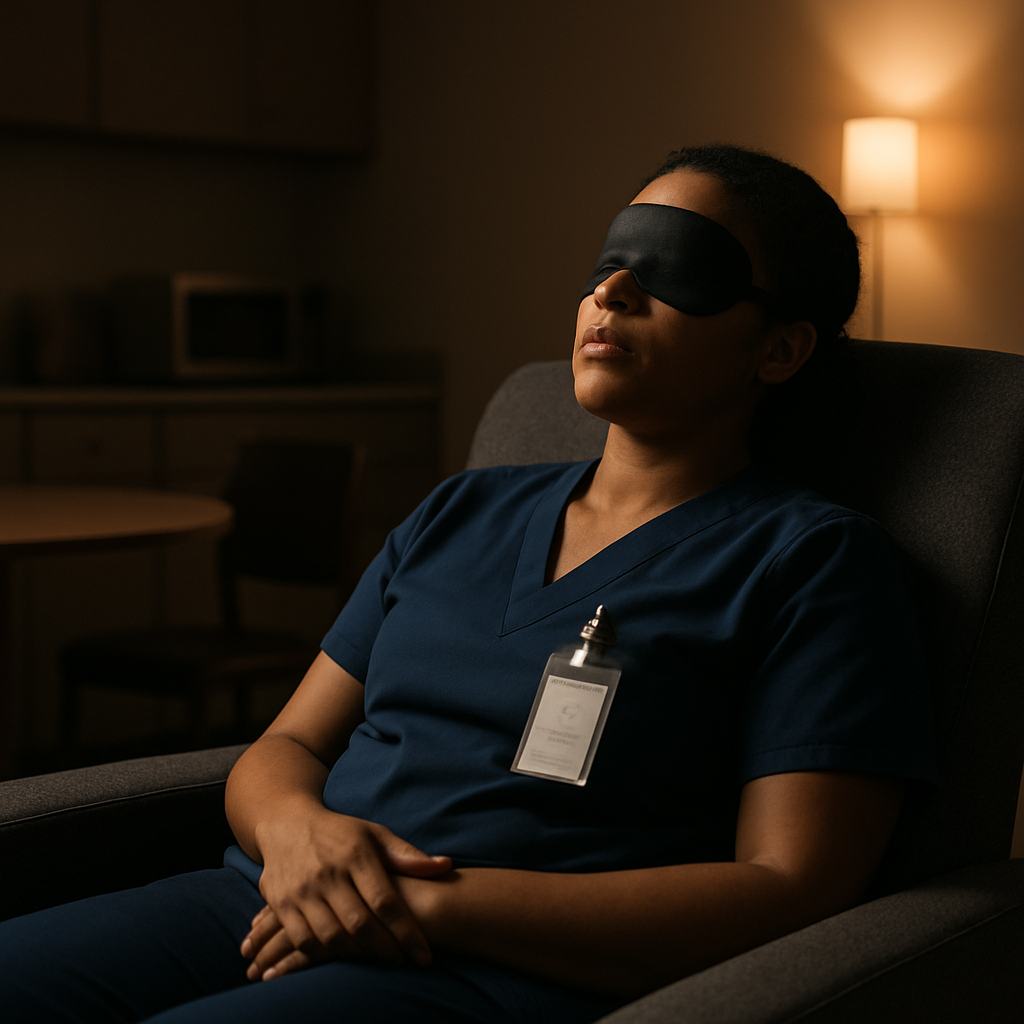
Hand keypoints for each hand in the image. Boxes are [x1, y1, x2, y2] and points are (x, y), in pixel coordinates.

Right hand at [250, 805, 450, 974]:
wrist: (286, 824)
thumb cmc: (340, 833)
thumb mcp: (374, 835)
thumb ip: (407, 856)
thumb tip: (445, 866)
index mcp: (356, 854)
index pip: (385, 901)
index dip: (406, 933)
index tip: (424, 956)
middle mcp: (327, 873)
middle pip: (360, 924)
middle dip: (387, 950)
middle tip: (406, 963)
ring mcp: (302, 890)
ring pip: (332, 937)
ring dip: (358, 956)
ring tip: (380, 960)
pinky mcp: (281, 904)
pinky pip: (304, 940)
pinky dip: (326, 954)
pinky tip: (345, 956)